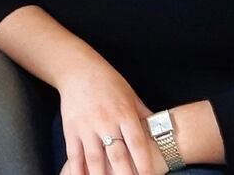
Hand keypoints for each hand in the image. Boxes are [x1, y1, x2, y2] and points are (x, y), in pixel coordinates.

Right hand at [56, 58, 164, 174]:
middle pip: (117, 155)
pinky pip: (74, 155)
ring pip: (95, 159)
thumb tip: (162, 131)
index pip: (137, 143)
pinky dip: (78, 171)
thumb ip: (144, 115)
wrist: (77, 69)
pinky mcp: (70, 130)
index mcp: (124, 113)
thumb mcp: (130, 95)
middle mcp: (106, 121)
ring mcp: (86, 126)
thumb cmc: (108, 81)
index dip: (144, 164)